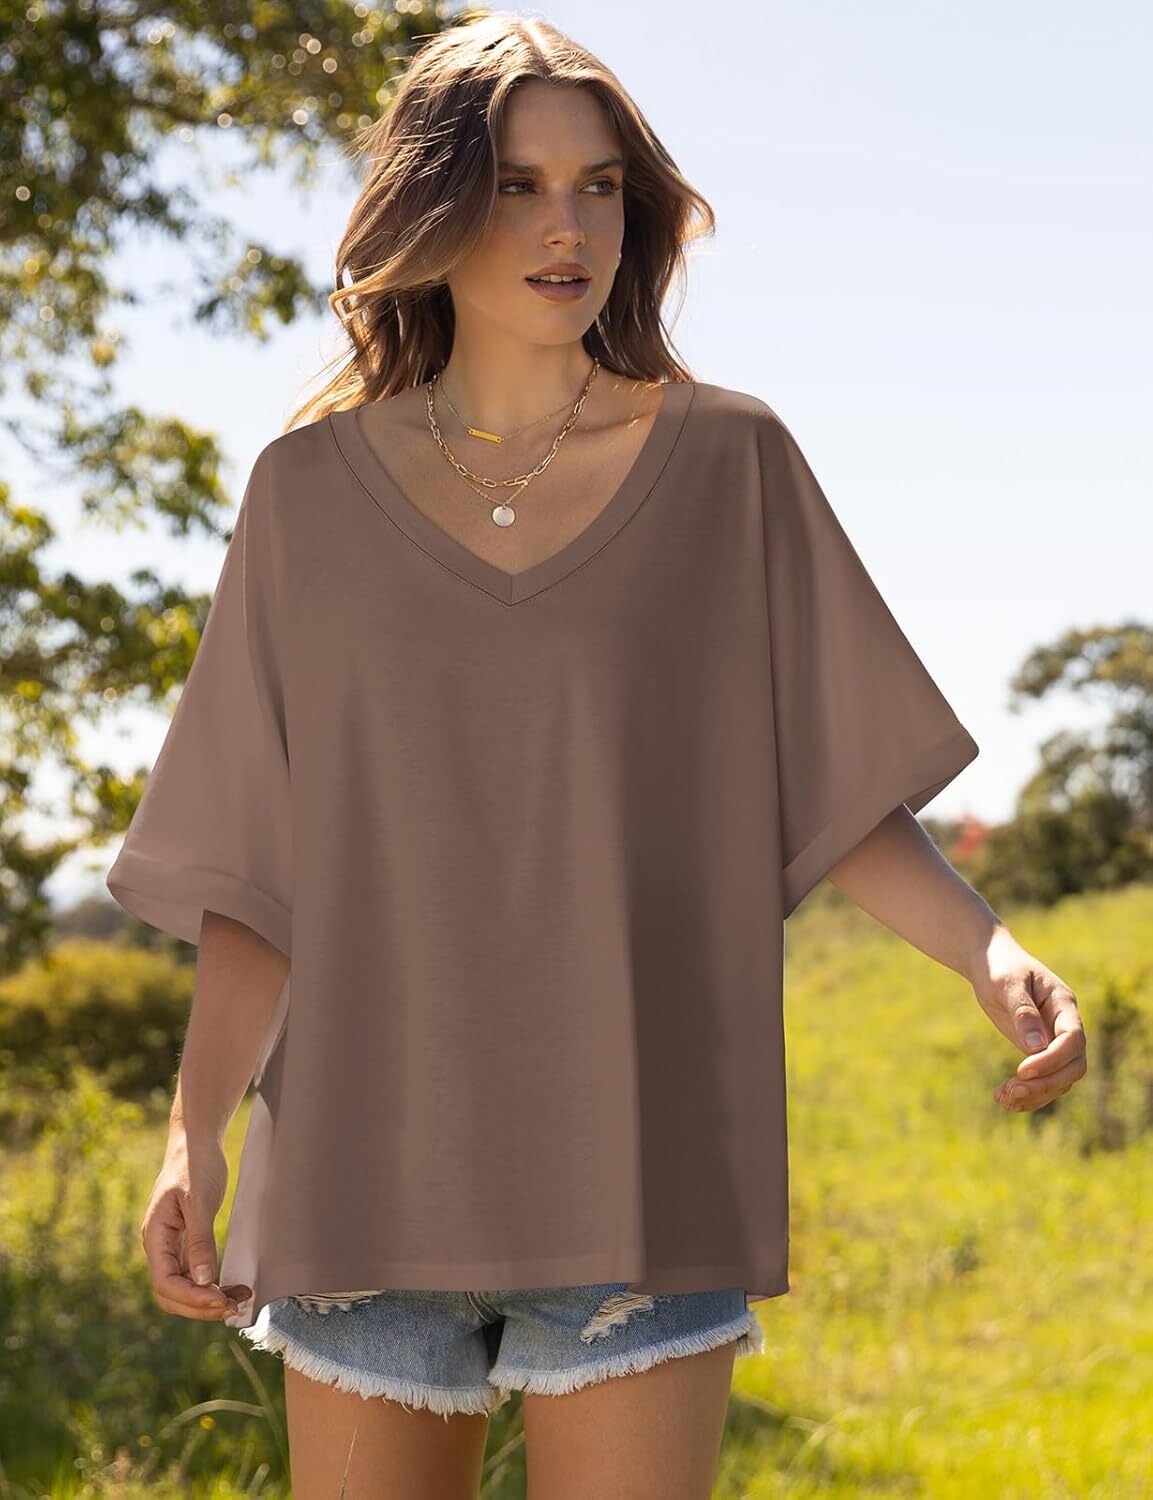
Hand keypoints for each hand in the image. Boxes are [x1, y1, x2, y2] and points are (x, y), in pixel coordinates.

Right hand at [141, 1132, 251, 1319]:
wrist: (196, 1140)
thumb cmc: (195, 1164)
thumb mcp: (199, 1200)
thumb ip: (200, 1240)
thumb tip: (205, 1280)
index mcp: (155, 1236)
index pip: (165, 1282)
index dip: (192, 1298)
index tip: (220, 1300)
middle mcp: (160, 1246)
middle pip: (172, 1293)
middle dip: (200, 1305)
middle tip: (233, 1307)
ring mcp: (172, 1245)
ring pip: (185, 1286)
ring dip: (208, 1299)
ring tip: (239, 1300)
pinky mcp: (187, 1241)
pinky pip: (196, 1272)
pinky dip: (213, 1284)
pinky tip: (234, 1287)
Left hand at [967, 926, 1087, 1111]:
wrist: (990, 962)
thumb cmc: (1000, 967)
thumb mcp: (1008, 983)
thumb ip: (1023, 1012)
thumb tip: (1036, 1047)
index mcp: (1064, 1005)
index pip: (1072, 1040)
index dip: (1052, 1059)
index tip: (1021, 1070)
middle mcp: (1064, 1026)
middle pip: (1073, 1066)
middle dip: (1045, 1083)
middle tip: (1011, 1090)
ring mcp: (1053, 1041)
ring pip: (1060, 1080)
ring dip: (1035, 1094)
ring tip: (1001, 1098)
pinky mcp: (1038, 1053)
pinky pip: (1043, 1081)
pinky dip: (1028, 1095)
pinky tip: (1004, 1100)